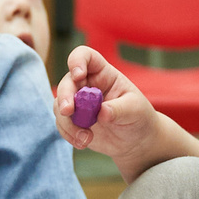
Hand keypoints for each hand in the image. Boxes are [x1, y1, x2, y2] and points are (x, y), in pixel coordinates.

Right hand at [53, 47, 164, 172]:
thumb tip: (102, 113)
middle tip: (68, 111)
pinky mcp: (73, 120)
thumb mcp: (135, 110)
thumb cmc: (139, 117)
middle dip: (65, 96)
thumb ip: (119, 109)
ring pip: (60, 105)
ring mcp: (78, 103)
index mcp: (103, 73)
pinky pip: (61, 124)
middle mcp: (86, 84)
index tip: (78, 75)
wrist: (136, 140)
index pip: (86, 56)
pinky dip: (69, 134)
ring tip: (86, 138)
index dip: (77, 61)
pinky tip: (84, 142)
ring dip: (68, 122)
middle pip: (67, 82)